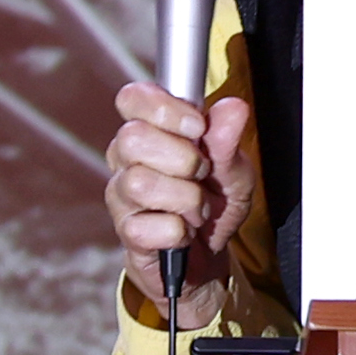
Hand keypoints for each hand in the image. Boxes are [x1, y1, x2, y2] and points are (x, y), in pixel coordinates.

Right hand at [106, 80, 257, 330]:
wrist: (210, 256)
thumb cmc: (214, 201)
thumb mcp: (232, 170)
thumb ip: (227, 140)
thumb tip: (234, 107)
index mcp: (147, 130)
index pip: (133, 98)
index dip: (165, 108)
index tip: (198, 127)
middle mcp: (125, 159)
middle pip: (132, 138)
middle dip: (182, 158)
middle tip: (201, 174)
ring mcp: (121, 197)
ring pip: (140, 183)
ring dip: (186, 199)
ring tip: (198, 208)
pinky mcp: (128, 234)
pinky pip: (150, 227)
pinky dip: (180, 232)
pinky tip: (184, 233)